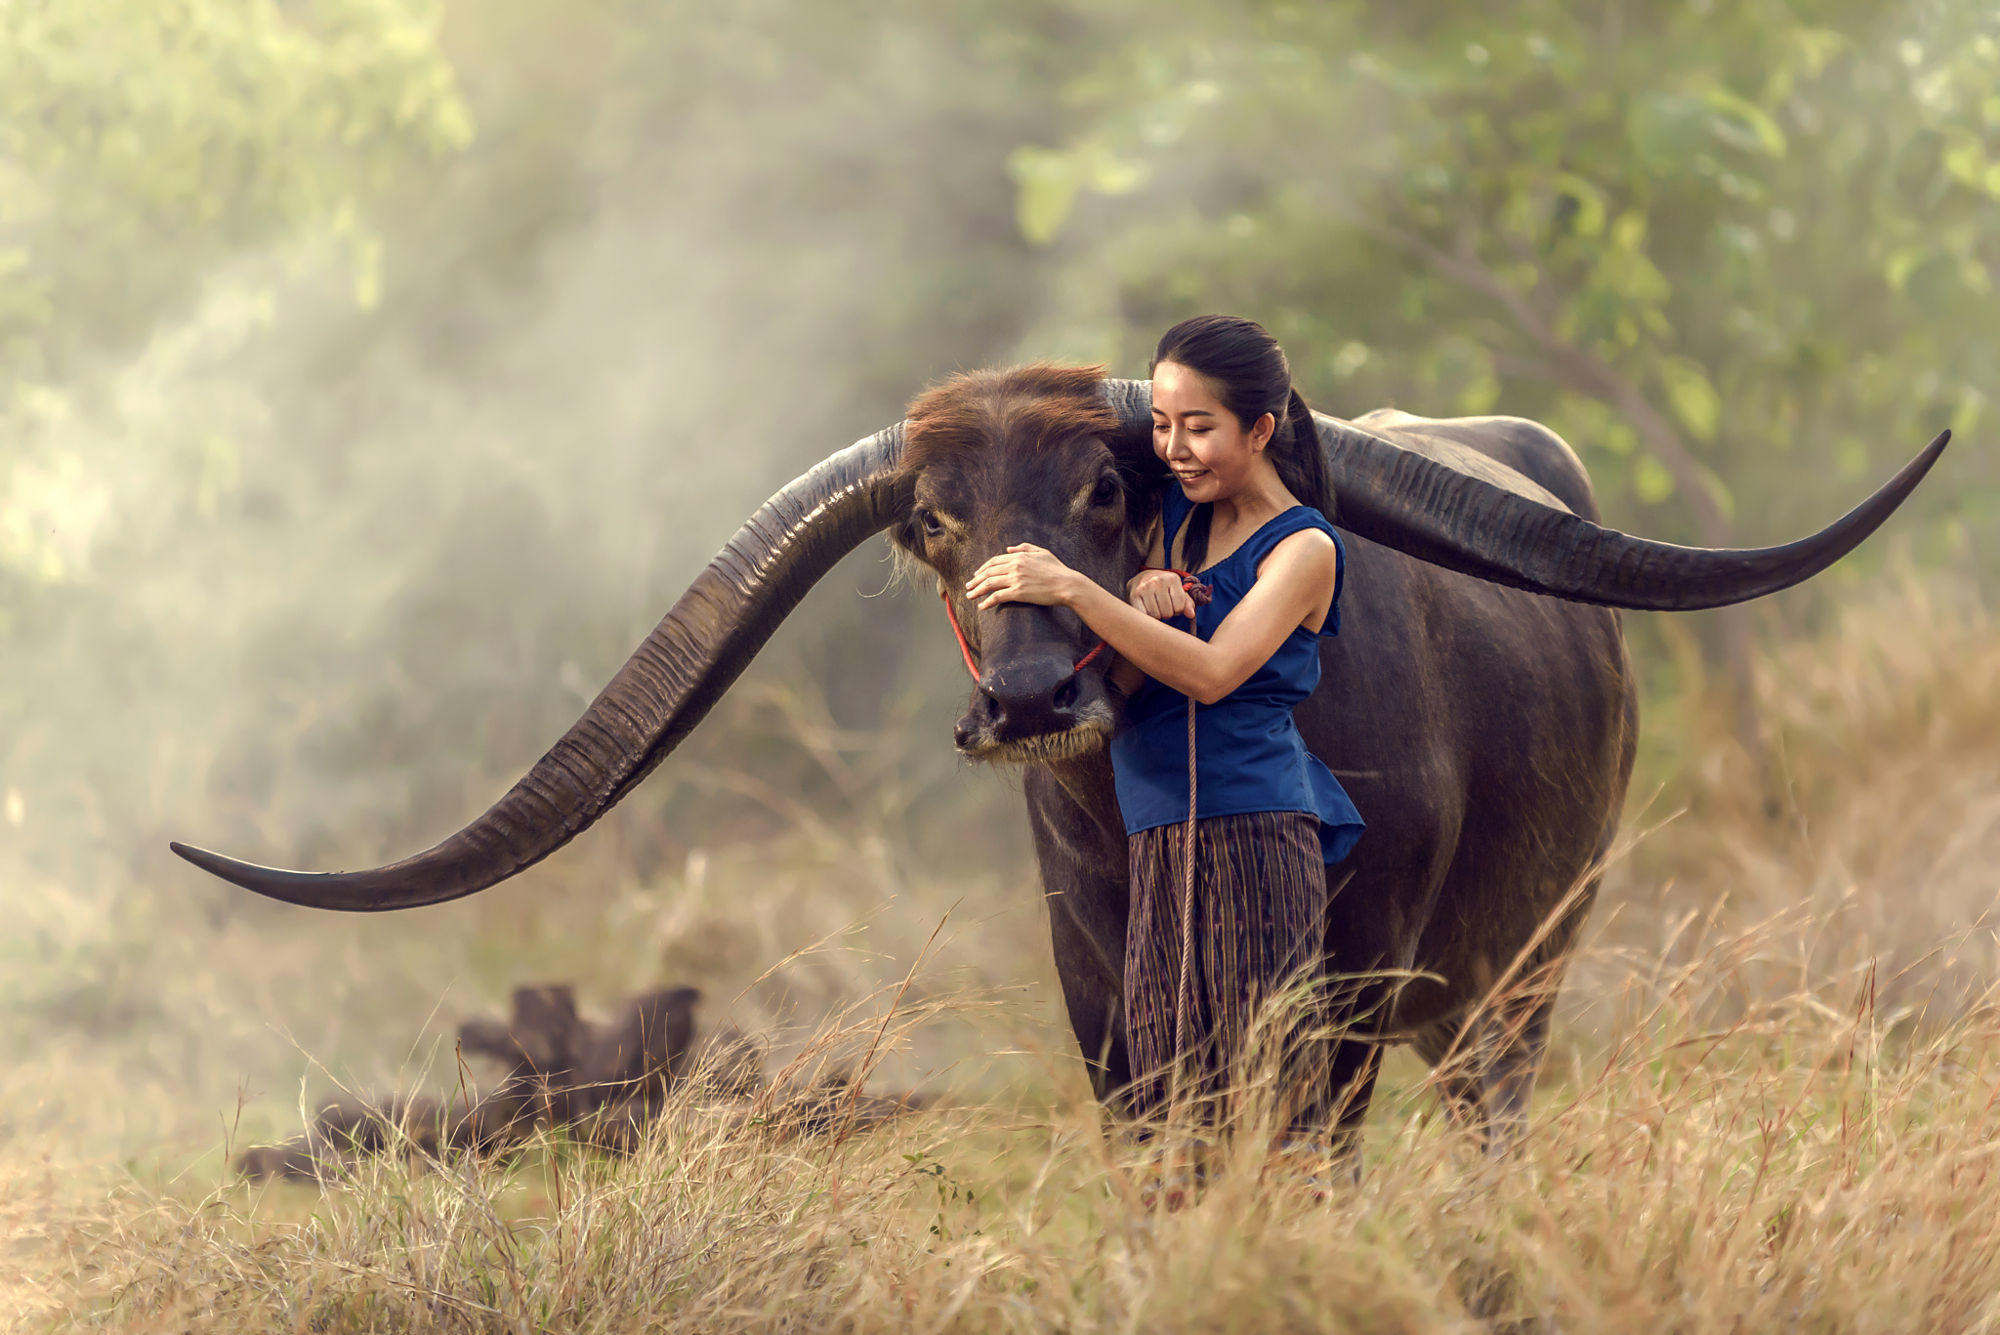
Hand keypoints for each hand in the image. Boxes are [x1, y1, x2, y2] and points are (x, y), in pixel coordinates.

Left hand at [965, 543, 1081, 609]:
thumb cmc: (1057, 570)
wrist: (1067, 584)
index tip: (976, 575)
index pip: (994, 561)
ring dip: (976, 590)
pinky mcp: (1018, 593)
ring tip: (969, 596)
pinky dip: (987, 602)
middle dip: (975, 580)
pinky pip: (997, 597)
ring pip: (989, 584)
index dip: (982, 568)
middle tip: (967, 586)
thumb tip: (1008, 548)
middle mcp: (1015, 566)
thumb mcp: (1042, 552)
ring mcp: (1015, 579)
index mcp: (1019, 556)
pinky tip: (982, 607)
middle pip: (988, 572)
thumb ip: (1025, 547)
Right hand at [1126, 568, 1196, 620]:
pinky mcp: (1134, 595)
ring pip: (1156, 616)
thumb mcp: (1177, 591)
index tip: (1172, 603)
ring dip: (1156, 615)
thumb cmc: (1163, 587)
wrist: (1141, 578)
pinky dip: (1146, 616)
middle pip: (1168, 613)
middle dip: (1166, 613)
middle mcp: (1158, 581)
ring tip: (1155, 607)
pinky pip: (1144, 615)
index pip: (1180, 607)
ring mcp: (1144, 588)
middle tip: (1162, 605)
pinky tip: (1146, 609)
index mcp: (1172, 578)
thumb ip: (1187, 603)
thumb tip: (1191, 615)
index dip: (1177, 610)